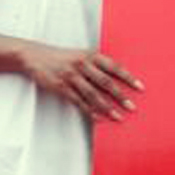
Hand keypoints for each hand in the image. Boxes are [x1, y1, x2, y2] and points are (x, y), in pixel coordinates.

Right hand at [21, 43, 140, 120]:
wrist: (33, 56)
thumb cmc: (61, 57)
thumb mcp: (81, 55)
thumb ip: (97, 65)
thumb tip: (117, 80)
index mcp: (90, 55)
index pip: (114, 67)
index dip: (128, 78)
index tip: (140, 88)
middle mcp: (82, 65)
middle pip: (106, 83)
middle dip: (120, 96)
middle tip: (132, 107)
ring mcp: (71, 76)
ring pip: (93, 94)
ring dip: (107, 107)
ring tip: (118, 117)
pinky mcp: (61, 86)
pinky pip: (78, 101)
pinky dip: (89, 111)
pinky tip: (98, 118)